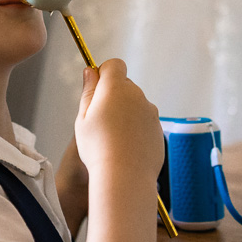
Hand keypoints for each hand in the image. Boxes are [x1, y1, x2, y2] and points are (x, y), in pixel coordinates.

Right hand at [73, 59, 160, 191]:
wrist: (125, 176)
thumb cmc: (98, 148)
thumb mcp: (83, 118)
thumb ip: (88, 91)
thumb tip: (90, 71)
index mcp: (116, 88)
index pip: (114, 65)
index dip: (104, 73)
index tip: (96, 90)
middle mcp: (137, 96)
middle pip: (125, 86)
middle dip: (113, 96)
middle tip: (100, 121)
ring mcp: (151, 113)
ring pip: (135, 105)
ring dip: (125, 114)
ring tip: (112, 138)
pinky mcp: (158, 129)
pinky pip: (144, 123)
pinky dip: (136, 130)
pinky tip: (125, 148)